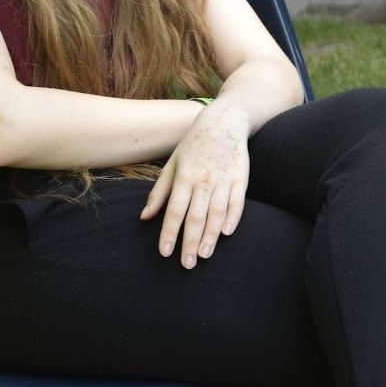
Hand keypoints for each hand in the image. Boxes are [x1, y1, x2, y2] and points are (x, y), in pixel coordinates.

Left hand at [141, 102, 250, 268]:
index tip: (165, 253)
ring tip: (205, 255)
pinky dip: (234, 217)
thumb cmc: (194, 145)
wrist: (224, 121)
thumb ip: (159, 192)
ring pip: (217, 212)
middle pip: (196, 216)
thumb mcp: (172, 164)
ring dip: (211, 236)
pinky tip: (227, 233)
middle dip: (190, 242)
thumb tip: (144, 217)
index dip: (169, 232)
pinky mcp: (241, 177)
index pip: (175, 211)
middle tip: (187, 264)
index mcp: (184, 177)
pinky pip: (238, 201)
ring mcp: (224, 179)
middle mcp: (204, 180)